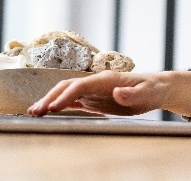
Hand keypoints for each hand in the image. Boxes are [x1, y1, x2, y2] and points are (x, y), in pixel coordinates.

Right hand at [27, 70, 172, 116]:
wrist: (156, 88)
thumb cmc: (152, 90)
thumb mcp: (146, 93)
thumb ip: (132, 94)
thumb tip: (117, 92)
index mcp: (106, 79)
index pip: (80, 85)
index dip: (66, 96)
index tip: (53, 107)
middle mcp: (96, 82)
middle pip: (67, 87)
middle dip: (50, 97)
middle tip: (35, 111)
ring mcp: (93, 90)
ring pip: (66, 93)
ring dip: (50, 101)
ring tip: (33, 112)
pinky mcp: (94, 98)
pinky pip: (73, 100)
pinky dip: (59, 105)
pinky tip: (48, 111)